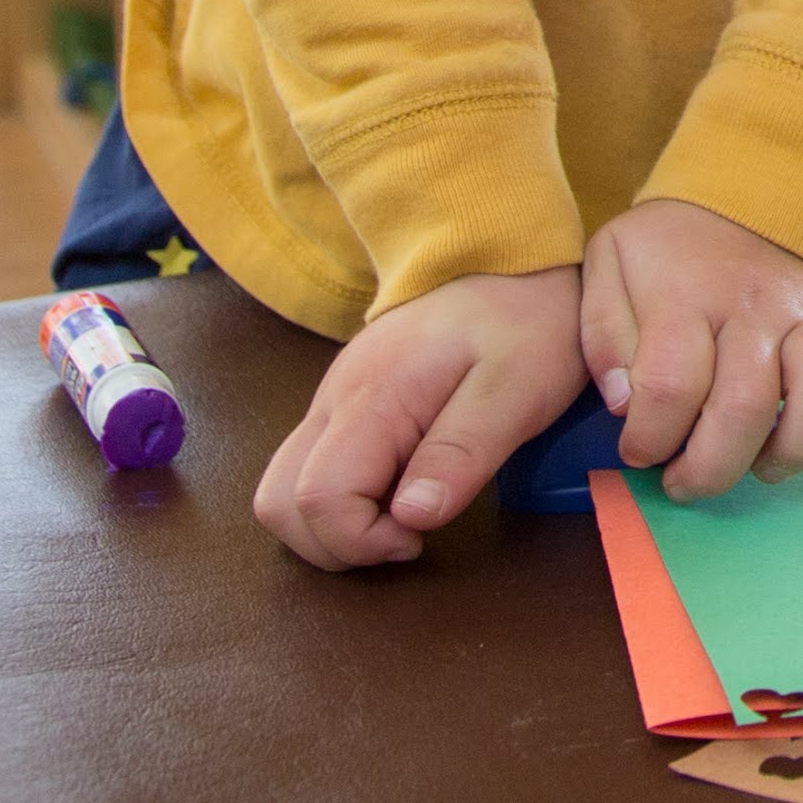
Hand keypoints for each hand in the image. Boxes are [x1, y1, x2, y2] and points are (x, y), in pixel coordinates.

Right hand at [254, 263, 585, 571]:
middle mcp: (334, 401)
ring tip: (402, 519)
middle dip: (336, 545)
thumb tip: (411, 517)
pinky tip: (398, 491)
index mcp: (372, 397)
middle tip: (408, 536)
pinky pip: (311, 469)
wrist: (506, 257)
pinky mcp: (345, 406)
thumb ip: (460, 453)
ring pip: (283, 491)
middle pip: (279, 503)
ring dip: (331, 528)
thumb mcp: (516, 389)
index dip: (361, 540)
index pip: (317, 498)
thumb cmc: (523, 320)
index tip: (420, 536)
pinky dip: (339, 503)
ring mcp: (333, 402)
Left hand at [580, 197, 802, 501]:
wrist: (746, 186)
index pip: (668, 390)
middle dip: (708, 469)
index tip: (637, 450)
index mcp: (685, 296)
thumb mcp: (609, 266)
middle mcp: (754, 308)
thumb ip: (603, 336)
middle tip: (685, 479)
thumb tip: (624, 405)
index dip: (647, 440)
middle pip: (744, 408)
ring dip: (788, 450)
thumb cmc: (669, 247)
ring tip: (757, 461)